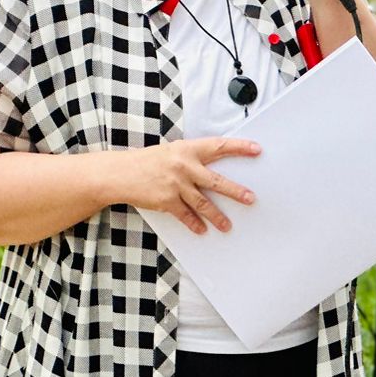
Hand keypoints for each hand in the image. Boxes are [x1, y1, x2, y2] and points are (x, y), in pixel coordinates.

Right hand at [121, 137, 260, 234]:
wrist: (119, 173)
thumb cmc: (148, 161)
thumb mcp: (172, 151)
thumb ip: (192, 158)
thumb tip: (214, 166)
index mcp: (188, 149)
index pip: (219, 147)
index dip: (239, 147)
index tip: (257, 150)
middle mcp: (184, 166)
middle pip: (217, 181)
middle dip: (236, 191)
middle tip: (251, 199)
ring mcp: (176, 185)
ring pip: (204, 204)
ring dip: (217, 216)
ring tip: (228, 226)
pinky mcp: (166, 201)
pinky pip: (186, 215)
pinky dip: (194, 224)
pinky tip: (202, 230)